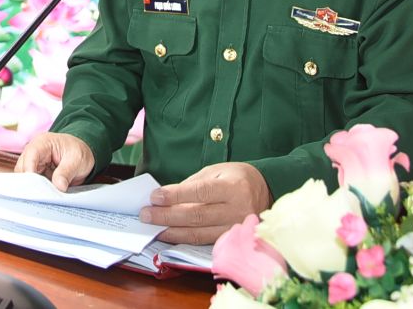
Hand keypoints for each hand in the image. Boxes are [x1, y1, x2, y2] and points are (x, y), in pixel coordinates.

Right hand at [13, 132, 94, 191]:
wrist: (82, 153)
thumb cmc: (78, 151)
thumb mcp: (77, 160)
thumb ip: (67, 172)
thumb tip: (59, 186)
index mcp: (43, 142)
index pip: (31, 155)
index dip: (30, 169)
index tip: (35, 186)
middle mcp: (34, 152)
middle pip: (23, 168)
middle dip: (30, 182)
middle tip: (41, 196)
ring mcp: (33, 163)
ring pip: (25, 178)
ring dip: (34, 188)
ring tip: (45, 197)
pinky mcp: (36, 173)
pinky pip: (31, 183)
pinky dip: (38, 190)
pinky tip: (45, 196)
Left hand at [138, 162, 271, 244]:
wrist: (267, 191)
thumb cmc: (237, 178)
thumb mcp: (217, 171)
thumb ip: (193, 184)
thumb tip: (166, 197)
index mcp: (232, 187)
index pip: (200, 192)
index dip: (175, 195)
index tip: (154, 197)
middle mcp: (236, 209)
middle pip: (196, 215)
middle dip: (167, 216)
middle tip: (145, 214)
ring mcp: (235, 228)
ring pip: (199, 233)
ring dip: (172, 232)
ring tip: (153, 228)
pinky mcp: (232, 240)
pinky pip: (205, 242)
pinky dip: (185, 239)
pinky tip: (170, 236)